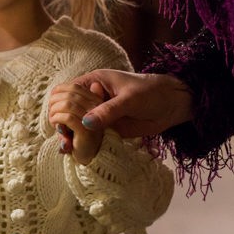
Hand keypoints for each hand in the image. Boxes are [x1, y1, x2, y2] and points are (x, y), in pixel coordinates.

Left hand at [48, 82, 104, 164]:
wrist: (88, 157)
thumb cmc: (77, 135)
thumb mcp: (72, 115)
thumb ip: (67, 102)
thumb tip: (56, 90)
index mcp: (96, 100)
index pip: (74, 86)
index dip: (58, 92)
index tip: (53, 103)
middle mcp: (98, 108)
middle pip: (70, 93)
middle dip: (54, 102)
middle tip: (51, 114)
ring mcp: (93, 119)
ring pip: (67, 104)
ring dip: (54, 111)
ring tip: (53, 121)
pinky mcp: (86, 131)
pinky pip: (67, 117)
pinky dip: (57, 120)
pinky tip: (56, 127)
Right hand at [71, 69, 192, 137]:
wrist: (172, 105)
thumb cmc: (151, 92)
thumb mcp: (129, 100)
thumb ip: (108, 110)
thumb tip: (86, 123)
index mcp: (93, 82)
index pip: (67, 92)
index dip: (61, 106)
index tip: (61, 122)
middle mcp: (91, 98)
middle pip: (67, 109)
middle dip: (62, 122)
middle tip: (65, 137)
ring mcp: (98, 113)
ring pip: (76, 123)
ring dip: (70, 134)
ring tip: (67, 147)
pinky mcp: (105, 127)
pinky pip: (89, 134)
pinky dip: (81, 142)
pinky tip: (75, 151)